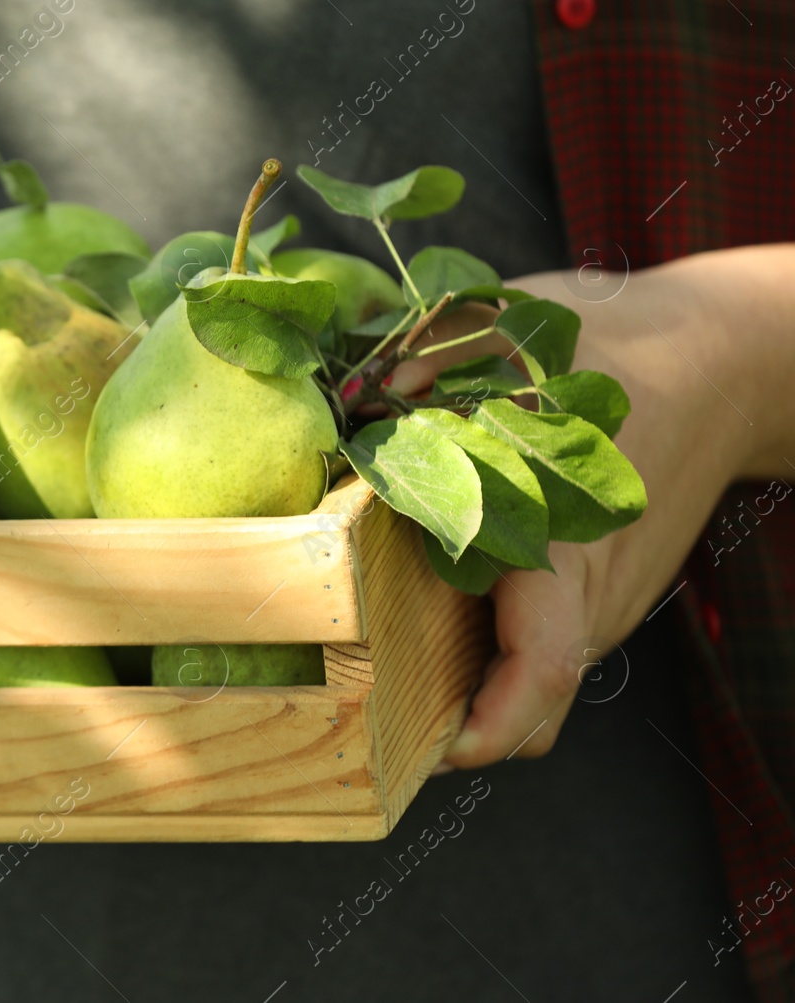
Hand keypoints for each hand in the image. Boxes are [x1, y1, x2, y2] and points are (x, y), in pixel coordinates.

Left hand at [389, 245, 794, 767]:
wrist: (724, 366)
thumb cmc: (620, 350)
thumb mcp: (528, 338)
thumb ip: (438, 363)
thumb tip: (362, 395)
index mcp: (566, 544)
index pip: (540, 665)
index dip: (490, 721)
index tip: (438, 748)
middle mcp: (585, 590)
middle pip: (528, 698)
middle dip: (458, 721)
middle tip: (378, 718)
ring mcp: (599, 596)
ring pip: (532, 674)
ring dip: (470, 681)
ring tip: (388, 662)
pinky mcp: (598, 588)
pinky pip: (542, 638)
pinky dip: (493, 644)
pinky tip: (436, 604)